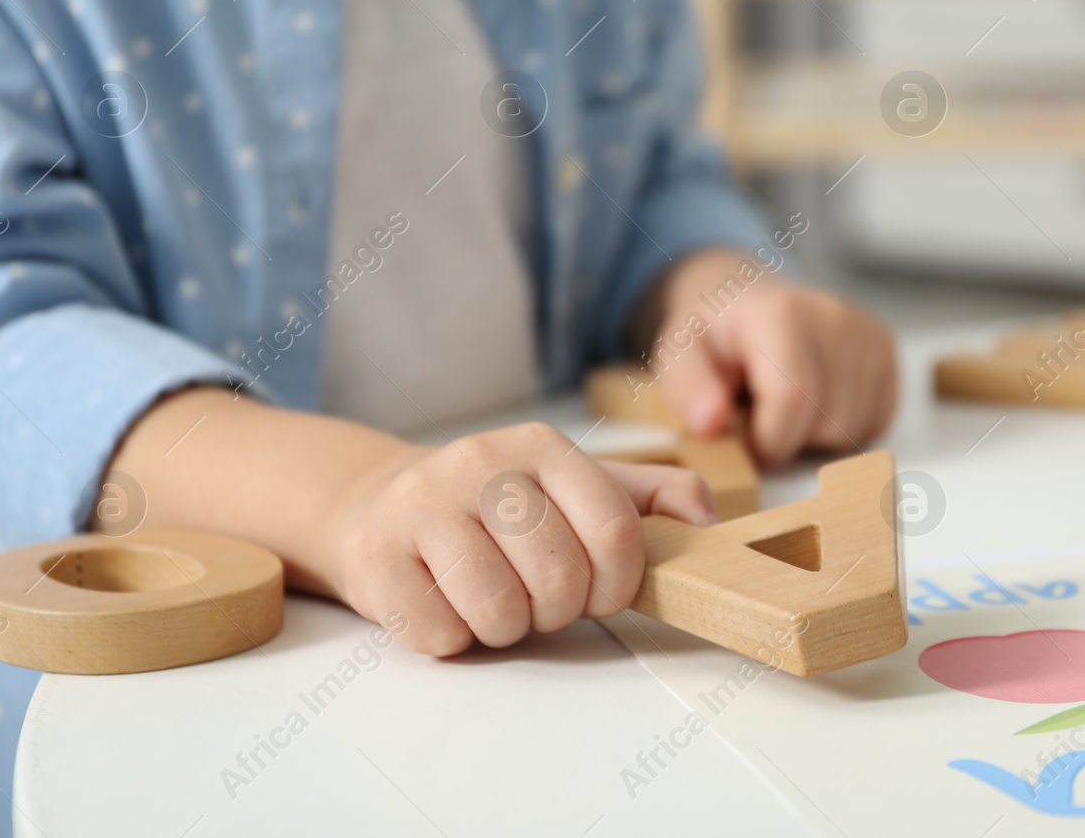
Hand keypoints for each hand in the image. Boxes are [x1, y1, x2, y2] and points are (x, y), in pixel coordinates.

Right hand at [322, 423, 714, 656]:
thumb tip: (707, 523)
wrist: (385, 505)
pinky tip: (444, 602)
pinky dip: (452, 637)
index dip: (619, 585)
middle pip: (559, 578)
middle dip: (557, 610)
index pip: (616, 530)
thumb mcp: (577, 488)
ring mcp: (423, 505)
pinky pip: (441, 632)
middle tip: (537, 598)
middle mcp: (482, 463)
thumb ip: (652, 499)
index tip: (601, 595)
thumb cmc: (497, 510)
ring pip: (499, 611)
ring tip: (492, 599)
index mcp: (543, 447)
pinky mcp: (377, 554)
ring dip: (505, 628)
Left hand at [644, 249, 897, 466]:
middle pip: (827, 423)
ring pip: (854, 430)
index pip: (794, 400)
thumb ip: (689, 389)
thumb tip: (711, 422)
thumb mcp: (679, 354)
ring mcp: (866, 334)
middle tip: (760, 413)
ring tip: (785, 402)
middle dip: (789, 439)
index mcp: (781, 316)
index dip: (767, 442)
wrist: (743, 299)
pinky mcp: (886, 350)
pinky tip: (814, 401)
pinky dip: (844, 427)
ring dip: (815, 436)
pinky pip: (876, 422)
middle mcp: (835, 318)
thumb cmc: (714, 333)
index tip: (744, 441)